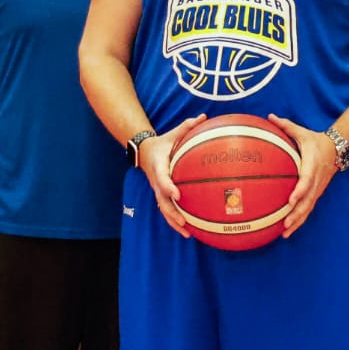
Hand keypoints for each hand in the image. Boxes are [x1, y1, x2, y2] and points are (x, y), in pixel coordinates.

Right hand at [140, 114, 208, 237]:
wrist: (144, 151)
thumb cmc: (162, 143)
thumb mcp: (172, 133)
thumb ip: (187, 126)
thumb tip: (203, 116)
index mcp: (159, 166)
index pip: (162, 178)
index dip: (168, 186)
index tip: (177, 194)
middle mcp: (156, 181)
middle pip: (161, 200)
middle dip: (172, 212)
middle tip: (183, 221)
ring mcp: (158, 190)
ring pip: (164, 209)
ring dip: (174, 222)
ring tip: (187, 233)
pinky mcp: (161, 195)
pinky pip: (168, 210)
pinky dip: (176, 221)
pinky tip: (188, 231)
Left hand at [267, 114, 337, 236]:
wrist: (336, 149)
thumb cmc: (314, 140)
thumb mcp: (302, 132)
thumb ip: (286, 126)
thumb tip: (270, 117)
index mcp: (312, 165)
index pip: (307, 180)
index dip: (299, 191)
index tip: (290, 200)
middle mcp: (316, 180)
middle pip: (308, 200)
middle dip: (297, 214)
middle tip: (284, 223)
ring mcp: (317, 189)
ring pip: (308, 208)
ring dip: (297, 222)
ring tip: (285, 233)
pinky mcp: (316, 194)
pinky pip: (308, 209)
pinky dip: (299, 220)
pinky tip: (288, 230)